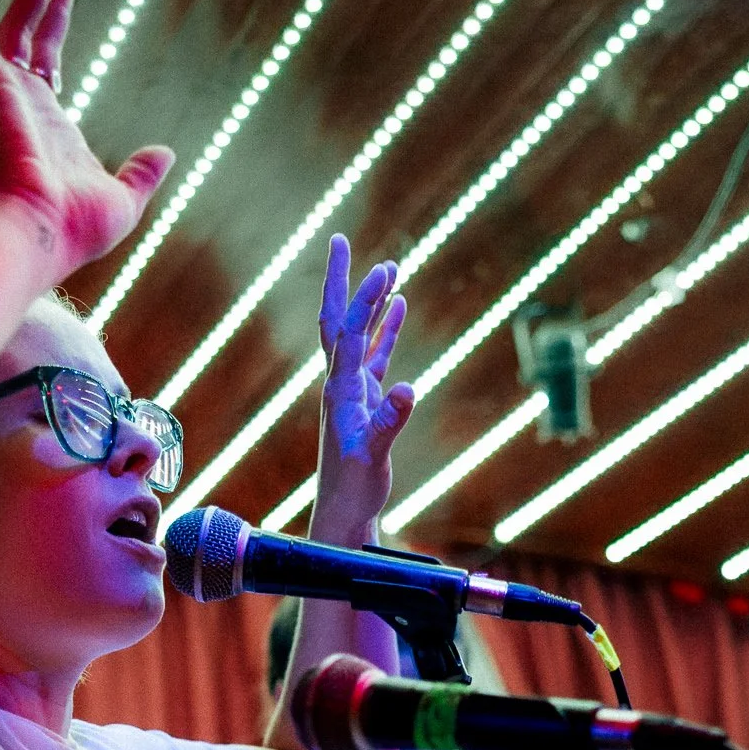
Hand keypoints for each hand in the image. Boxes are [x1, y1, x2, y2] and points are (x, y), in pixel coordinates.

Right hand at [0, 0, 172, 272]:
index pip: (47, 66)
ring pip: (12, 27)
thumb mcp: (124, 200)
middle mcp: (20, 106)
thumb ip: (142, 174)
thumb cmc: (73, 230)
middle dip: (46, 0)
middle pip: (30, 39)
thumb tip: (165, 154)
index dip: (55, 29)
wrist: (38, 234)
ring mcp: (2, 94)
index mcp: (47, 126)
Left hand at [315, 236, 414, 532]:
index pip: (352, 332)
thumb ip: (391, 422)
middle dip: (342, 281)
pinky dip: (387, 328)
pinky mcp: (367, 398)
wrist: (344, 509)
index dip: (366, 301)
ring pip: (360, 332)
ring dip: (371, 300)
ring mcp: (353, 388)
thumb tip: (408, 388)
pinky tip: (401, 307)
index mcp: (342, 389)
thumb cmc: (356, 486)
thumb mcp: (374, 456)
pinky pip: (377, 353)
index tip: (384, 271)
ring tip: (389, 268)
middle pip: (339, 320)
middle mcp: (342, 382)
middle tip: (340, 240)